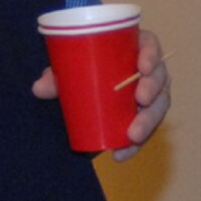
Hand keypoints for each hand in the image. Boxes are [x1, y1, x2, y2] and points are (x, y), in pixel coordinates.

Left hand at [30, 27, 171, 161]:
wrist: (81, 88)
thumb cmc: (81, 70)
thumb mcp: (68, 69)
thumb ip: (55, 76)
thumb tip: (39, 88)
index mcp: (133, 48)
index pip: (150, 45)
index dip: (152, 54)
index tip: (142, 67)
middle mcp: (147, 71)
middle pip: (160, 77)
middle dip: (154, 90)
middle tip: (141, 100)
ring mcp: (149, 95)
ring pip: (159, 106)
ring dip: (150, 121)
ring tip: (133, 135)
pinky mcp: (143, 116)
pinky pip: (147, 130)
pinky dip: (135, 145)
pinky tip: (121, 154)